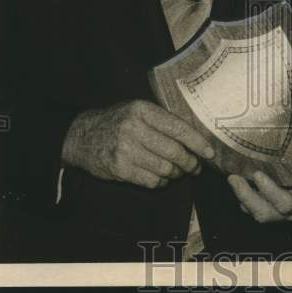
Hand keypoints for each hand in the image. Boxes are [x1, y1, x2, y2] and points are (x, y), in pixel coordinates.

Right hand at [61, 100, 213, 188]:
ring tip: (178, 172)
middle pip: (173, 151)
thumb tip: (195, 137)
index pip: (178, 128)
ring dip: (176, 173)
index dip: (197, 142)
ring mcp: (125, 150)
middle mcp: (134, 128)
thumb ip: (162, 120)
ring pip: (164, 168)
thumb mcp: (138, 111)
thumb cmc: (117, 121)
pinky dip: (161, 182)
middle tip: (195, 167)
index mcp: (143, 110)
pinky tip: (161, 177)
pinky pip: (151, 180)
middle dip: (190, 163)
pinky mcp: (119, 169)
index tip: (210, 152)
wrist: (81, 136)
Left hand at [228, 142, 291, 222]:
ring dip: (241, 197)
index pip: (285, 203)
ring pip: (256, 213)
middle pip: (265, 213)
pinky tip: (235, 181)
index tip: (258, 174)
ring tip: (232, 178)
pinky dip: (241, 197)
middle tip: (236, 178)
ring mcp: (276, 211)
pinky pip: (250, 208)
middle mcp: (290, 210)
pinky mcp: (265, 206)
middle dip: (247, 197)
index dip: (270, 192)